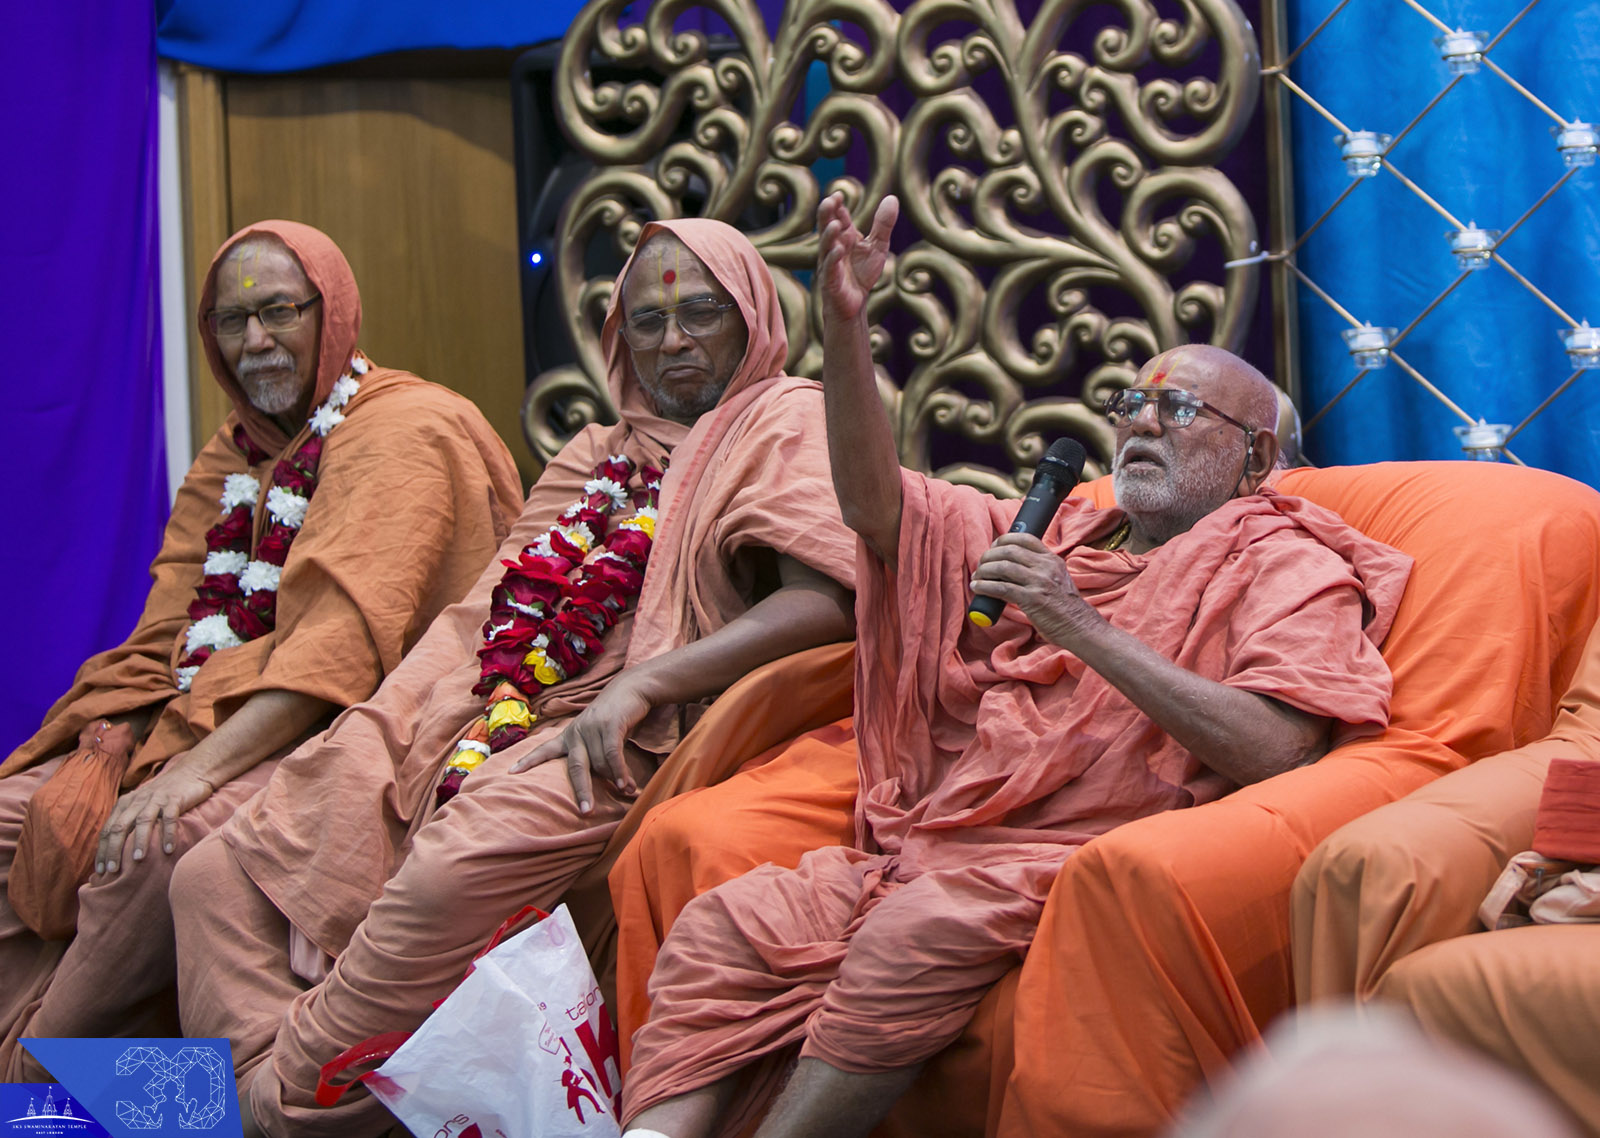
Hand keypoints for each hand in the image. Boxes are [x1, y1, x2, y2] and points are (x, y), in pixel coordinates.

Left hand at [95, 766, 215, 874]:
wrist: (190, 772)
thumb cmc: (164, 795)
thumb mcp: (141, 805)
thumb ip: (129, 822)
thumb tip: (117, 852)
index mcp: (125, 804)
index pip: (108, 830)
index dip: (102, 851)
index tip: (100, 871)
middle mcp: (137, 801)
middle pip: (120, 827)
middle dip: (114, 849)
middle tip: (113, 870)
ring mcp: (156, 799)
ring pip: (143, 822)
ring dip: (139, 841)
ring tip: (137, 859)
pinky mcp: (175, 799)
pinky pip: (169, 818)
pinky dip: (167, 834)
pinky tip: (168, 849)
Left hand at [509, 674, 654, 813]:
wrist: (630, 689)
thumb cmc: (613, 716)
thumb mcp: (597, 734)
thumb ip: (595, 755)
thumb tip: (606, 783)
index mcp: (569, 735)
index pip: (545, 749)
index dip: (528, 761)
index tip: (511, 772)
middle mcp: (577, 732)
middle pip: (575, 768)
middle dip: (582, 791)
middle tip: (586, 812)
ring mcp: (592, 728)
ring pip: (600, 763)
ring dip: (615, 779)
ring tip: (628, 790)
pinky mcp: (609, 725)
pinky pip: (613, 754)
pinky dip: (620, 771)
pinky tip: (625, 784)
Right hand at [817, 192, 897, 322]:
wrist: (855, 304)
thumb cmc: (862, 274)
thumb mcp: (877, 246)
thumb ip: (883, 224)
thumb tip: (892, 197)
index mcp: (844, 237)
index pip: (838, 217)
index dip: (837, 206)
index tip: (839, 194)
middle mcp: (833, 247)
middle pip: (826, 227)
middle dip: (826, 214)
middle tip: (829, 200)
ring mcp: (829, 264)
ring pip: (825, 247)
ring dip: (828, 235)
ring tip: (834, 224)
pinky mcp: (830, 281)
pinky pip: (830, 269)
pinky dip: (833, 259)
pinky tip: (838, 250)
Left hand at [970, 533, 1097, 646]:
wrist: (1079, 627)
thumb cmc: (1065, 607)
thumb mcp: (1058, 579)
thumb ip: (1041, 570)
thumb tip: (1013, 567)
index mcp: (1052, 559)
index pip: (1025, 538)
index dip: (1004, 539)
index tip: (993, 547)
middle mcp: (1046, 567)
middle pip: (1009, 551)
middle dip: (989, 556)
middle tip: (981, 564)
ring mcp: (1039, 582)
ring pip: (1003, 567)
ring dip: (984, 571)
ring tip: (977, 577)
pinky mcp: (1032, 599)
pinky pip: (1002, 588)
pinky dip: (985, 587)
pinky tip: (977, 588)